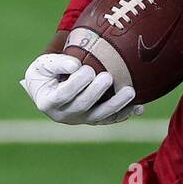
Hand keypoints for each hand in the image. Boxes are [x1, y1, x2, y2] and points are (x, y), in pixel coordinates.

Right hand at [20, 52, 142, 125]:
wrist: (47, 89)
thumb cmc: (45, 73)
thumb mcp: (43, 65)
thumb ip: (57, 63)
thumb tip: (75, 65)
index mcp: (48, 102)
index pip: (63, 95)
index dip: (76, 83)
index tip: (88, 70)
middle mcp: (64, 115)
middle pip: (83, 106)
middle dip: (97, 92)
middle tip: (108, 77)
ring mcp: (81, 120)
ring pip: (100, 115)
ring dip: (117, 104)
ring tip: (130, 91)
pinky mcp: (94, 120)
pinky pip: (111, 119)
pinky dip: (125, 114)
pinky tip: (139, 108)